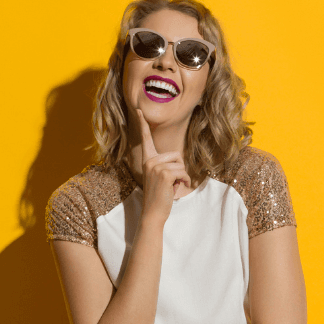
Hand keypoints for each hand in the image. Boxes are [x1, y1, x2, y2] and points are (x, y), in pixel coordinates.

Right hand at [136, 108, 191, 223]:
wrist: (153, 213)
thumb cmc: (159, 197)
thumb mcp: (159, 178)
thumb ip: (165, 166)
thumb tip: (178, 164)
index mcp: (147, 160)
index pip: (145, 138)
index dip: (142, 124)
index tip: (139, 110)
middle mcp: (149, 161)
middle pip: (176, 154)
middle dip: (179, 169)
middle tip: (171, 183)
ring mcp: (156, 166)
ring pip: (181, 164)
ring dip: (182, 177)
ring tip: (172, 187)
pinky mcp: (164, 173)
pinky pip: (183, 172)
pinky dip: (184, 181)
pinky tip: (176, 188)